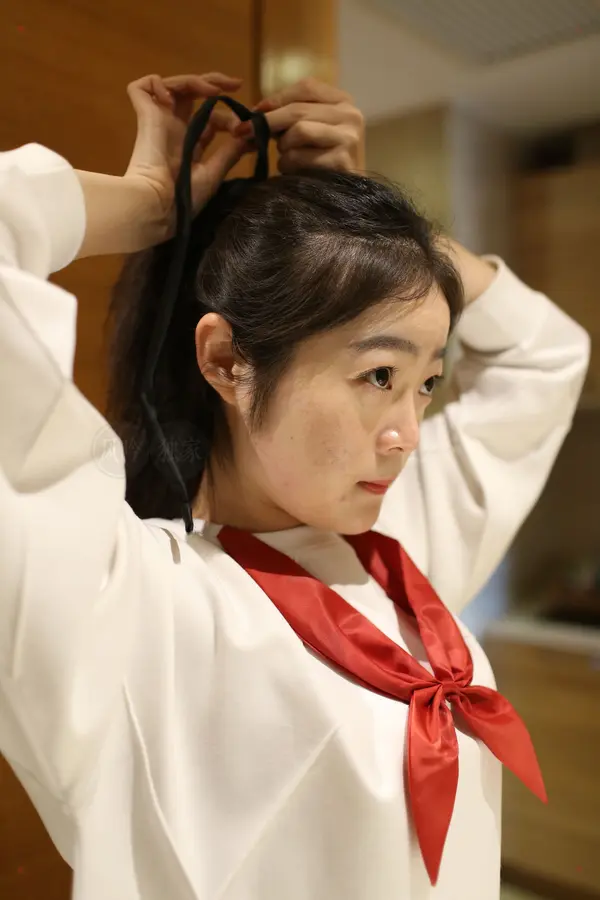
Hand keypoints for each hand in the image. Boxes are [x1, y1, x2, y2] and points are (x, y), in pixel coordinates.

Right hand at [124, 72, 245, 231]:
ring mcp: (159, 121)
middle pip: (192, 93)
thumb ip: (230, 152)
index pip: (211, 119)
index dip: (229, 116)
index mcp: (190, 145)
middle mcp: (174, 129)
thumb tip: (250, 134)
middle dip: (213, 82)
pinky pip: (142, 87)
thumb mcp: (214, 173)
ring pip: (173, 85)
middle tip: (235, 84)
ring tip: (212, 90)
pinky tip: (171, 98)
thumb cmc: (185, 196)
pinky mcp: (145, 116)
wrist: (159, 205)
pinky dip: (157, 84)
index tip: (245, 125)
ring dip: (194, 80)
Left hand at [248, 78, 364, 174]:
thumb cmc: (323, 158)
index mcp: (342, 101)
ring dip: (283, 147)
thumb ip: (289, 114)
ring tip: (286, 157)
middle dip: (268, 122)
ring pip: (299, 131)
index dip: (277, 98)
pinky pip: (300, 157)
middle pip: (298, 110)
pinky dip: (288, 164)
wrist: (345, 192)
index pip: (306, 87)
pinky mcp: (341, 161)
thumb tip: (256, 111)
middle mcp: (350, 115)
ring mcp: (348, 138)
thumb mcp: (310, 127)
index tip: (255, 111)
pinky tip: (291, 170)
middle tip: (245, 132)